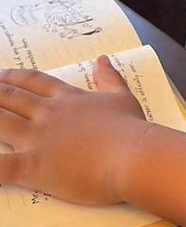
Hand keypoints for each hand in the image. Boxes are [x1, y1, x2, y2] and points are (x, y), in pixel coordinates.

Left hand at [0, 55, 149, 204]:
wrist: (132, 154)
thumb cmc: (130, 129)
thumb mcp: (121, 97)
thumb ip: (108, 78)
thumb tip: (102, 59)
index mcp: (67, 98)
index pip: (34, 82)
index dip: (14, 77)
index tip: (0, 75)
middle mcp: (49, 115)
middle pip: (12, 99)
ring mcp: (40, 139)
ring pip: (2, 123)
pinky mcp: (35, 167)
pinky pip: (2, 166)